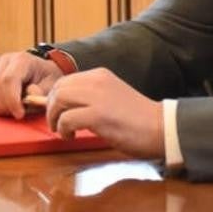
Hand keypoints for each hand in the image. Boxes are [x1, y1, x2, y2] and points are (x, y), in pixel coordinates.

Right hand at [0, 52, 65, 118]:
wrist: (43, 72)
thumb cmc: (48, 78)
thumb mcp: (52, 84)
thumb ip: (42, 92)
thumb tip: (29, 96)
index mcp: (22, 59)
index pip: (9, 79)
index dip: (12, 100)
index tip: (20, 114)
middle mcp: (6, 61)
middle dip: (4, 105)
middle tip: (17, 115)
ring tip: (12, 112)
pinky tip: (6, 109)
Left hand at [44, 67, 165, 158]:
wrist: (161, 127)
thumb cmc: (138, 119)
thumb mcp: (111, 97)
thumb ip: (90, 97)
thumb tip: (66, 107)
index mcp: (100, 75)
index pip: (65, 81)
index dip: (55, 98)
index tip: (57, 112)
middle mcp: (96, 81)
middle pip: (58, 88)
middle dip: (51, 107)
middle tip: (56, 123)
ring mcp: (97, 97)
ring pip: (59, 100)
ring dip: (55, 118)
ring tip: (63, 130)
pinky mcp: (98, 115)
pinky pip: (67, 119)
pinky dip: (64, 129)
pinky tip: (71, 136)